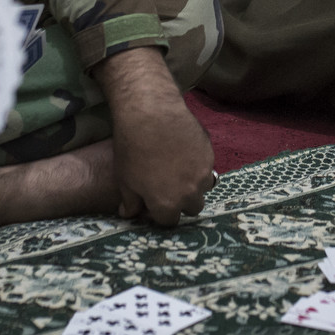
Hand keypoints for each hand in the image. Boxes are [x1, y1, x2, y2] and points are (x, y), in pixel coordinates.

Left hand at [99, 47, 215, 225]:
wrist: (150, 113)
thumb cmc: (132, 149)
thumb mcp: (124, 180)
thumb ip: (130, 202)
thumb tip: (129, 214)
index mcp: (167, 204)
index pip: (169, 221)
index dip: (161, 213)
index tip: (155, 202)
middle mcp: (189, 193)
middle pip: (192, 207)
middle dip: (182, 201)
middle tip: (169, 186)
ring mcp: (203, 172)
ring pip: (203, 187)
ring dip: (194, 184)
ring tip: (179, 168)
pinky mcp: (210, 153)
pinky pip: (207, 166)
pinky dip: (198, 163)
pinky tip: (183, 150)